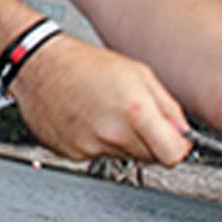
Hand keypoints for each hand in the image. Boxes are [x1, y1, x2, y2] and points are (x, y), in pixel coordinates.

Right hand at [9, 39, 193, 164]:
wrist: (38, 66)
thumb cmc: (83, 64)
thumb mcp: (138, 73)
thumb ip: (168, 106)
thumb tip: (183, 130)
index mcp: (134, 111)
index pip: (173, 155)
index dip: (178, 147)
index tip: (176, 140)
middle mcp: (112, 134)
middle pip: (149, 157)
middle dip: (150, 141)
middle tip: (134, 117)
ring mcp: (91, 147)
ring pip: (123, 156)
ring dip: (122, 141)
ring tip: (105, 112)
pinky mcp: (72, 153)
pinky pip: (98, 155)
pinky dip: (97, 142)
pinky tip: (88, 119)